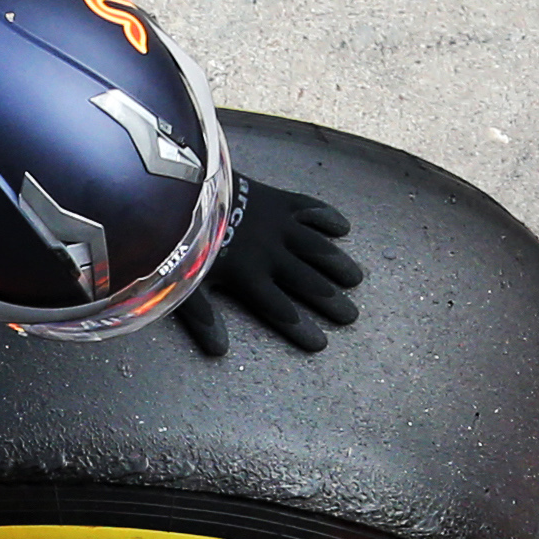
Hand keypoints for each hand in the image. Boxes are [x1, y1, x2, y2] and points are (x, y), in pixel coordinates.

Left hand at [173, 180, 359, 357]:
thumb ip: (203, 317)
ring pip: (317, 248)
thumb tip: (219, 351)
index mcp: (249, 276)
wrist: (188, 188)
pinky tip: (344, 228)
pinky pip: (311, 209)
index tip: (322, 344)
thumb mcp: (187, 283)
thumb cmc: (182, 240)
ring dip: (337, 264)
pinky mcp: (279, 200)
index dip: (301, 329)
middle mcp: (271, 253)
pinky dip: (328, 217)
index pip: (280, 310)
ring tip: (356, 279)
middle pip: (307, 283)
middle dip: (330, 301)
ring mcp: (278, 225)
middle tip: (351, 316)